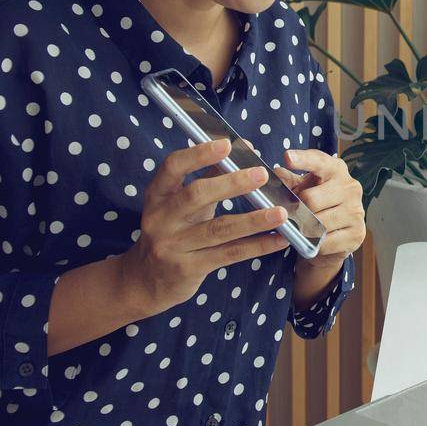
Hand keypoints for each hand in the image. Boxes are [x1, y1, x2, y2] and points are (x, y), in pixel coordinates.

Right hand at [120, 138, 292, 313]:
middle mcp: (160, 219)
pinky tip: (279, 239)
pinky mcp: (187, 269)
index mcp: (157, 195)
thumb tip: (244, 149)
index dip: (199, 154)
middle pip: (196, 195)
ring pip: (218, 229)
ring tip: (281, 212)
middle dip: (231, 184)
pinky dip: (257, 246)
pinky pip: (228, 254)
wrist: (145, 281)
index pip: (173, 167)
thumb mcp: (180, 204)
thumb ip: (208, 177)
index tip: (226, 144)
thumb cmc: (172, 232)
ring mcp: (172, 246)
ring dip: (253, 220)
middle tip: (262, 174)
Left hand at [272, 147, 365, 268]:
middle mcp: (350, 187)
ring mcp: (356, 211)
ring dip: (305, 229)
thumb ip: (287, 180)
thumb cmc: (315, 205)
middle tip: (295, 214)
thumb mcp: (300, 188)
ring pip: (318, 223)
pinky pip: (326, 242)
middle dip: (298, 210)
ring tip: (305, 227)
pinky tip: (316, 240)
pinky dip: (316, 244)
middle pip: (311, 199)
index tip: (288, 157)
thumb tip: (276, 176)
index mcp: (336, 170)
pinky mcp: (357, 233)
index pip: (318, 161)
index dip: (302, 160)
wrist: (334, 235)